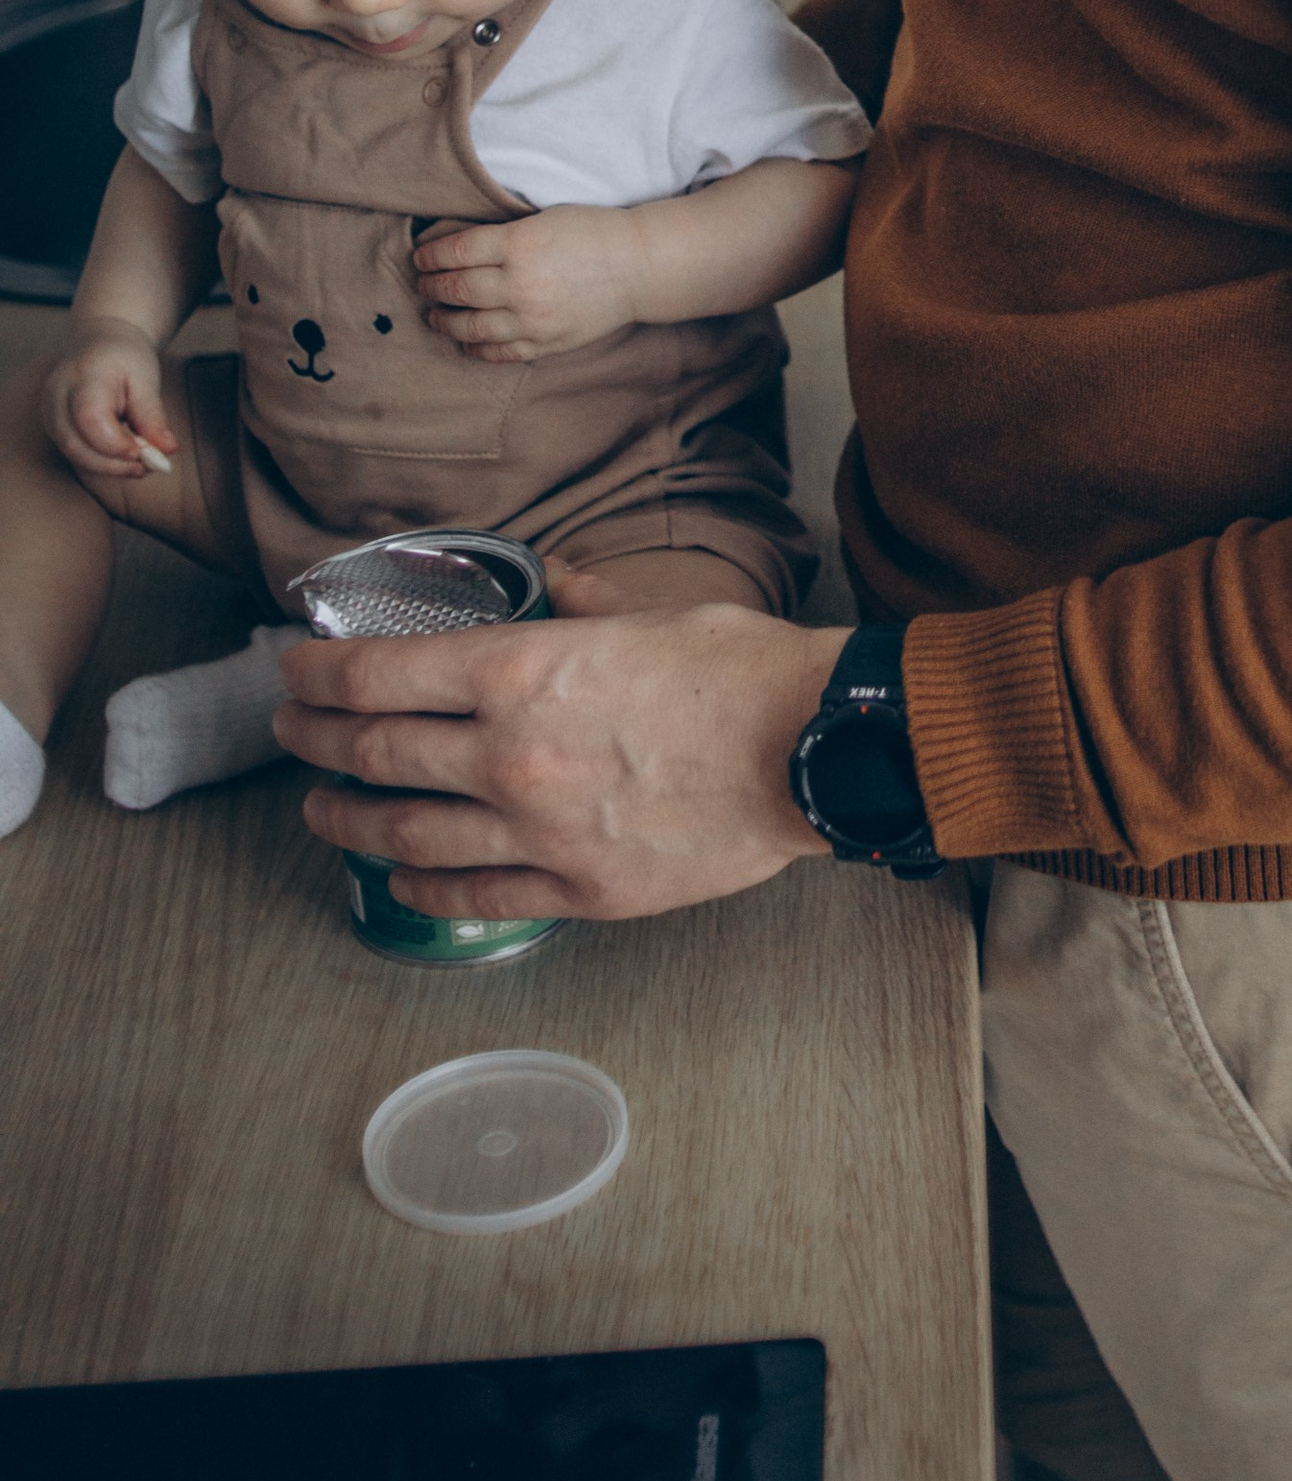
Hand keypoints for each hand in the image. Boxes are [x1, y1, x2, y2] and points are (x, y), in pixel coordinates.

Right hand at [44, 318, 177, 484]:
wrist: (100, 343)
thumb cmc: (125, 358)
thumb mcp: (146, 378)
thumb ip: (153, 416)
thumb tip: (168, 450)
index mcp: (83, 376)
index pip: (90, 419)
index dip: (117, 444)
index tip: (148, 455)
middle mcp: (57, 396)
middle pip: (76, 444)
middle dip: (114, 464)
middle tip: (149, 467)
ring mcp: (50, 413)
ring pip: (74, 453)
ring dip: (110, 466)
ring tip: (142, 463)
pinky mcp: (54, 426)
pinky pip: (75, 451)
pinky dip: (102, 460)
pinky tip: (126, 457)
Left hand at [273, 603, 847, 920]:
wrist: (812, 748)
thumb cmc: (740, 669)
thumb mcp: (653, 607)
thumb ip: (585, 602)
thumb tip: (556, 585)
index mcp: (524, 670)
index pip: (382, 673)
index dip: (321, 672)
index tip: (296, 668)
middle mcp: (510, 753)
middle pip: (376, 752)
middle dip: (317, 739)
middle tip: (292, 731)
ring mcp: (538, 830)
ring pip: (405, 831)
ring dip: (347, 818)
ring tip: (320, 808)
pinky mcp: (577, 887)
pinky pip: (473, 895)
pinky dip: (420, 884)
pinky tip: (398, 874)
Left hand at [413, 205, 645, 360]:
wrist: (639, 266)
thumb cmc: (593, 233)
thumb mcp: (543, 219)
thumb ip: (501, 236)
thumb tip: (454, 251)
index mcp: (518, 243)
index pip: (455, 252)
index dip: (430, 256)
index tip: (421, 258)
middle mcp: (520, 283)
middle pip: (456, 289)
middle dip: (432, 287)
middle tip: (423, 285)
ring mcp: (533, 318)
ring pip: (470, 326)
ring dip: (445, 321)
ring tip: (435, 316)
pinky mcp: (547, 342)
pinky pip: (499, 352)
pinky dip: (475, 348)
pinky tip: (466, 340)